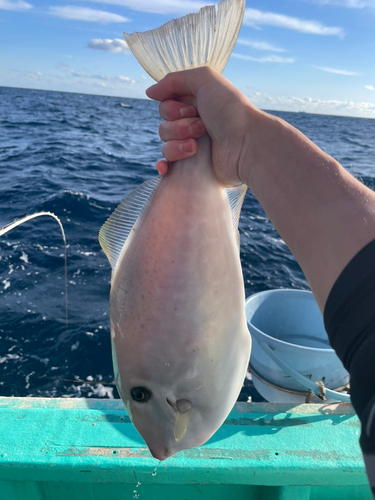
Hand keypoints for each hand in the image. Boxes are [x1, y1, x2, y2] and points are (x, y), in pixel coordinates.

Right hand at [146, 66, 261, 186]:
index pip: (165, 106)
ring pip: (165, 146)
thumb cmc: (230, 111)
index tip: (192, 108)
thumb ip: (174, 80)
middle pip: (163, 126)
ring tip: (198, 146)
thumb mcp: (205, 80)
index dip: (172, 108)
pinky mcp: (193, 169)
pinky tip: (167, 168)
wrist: (247, 145)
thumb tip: (150, 92)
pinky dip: (164, 166)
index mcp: (195, 106)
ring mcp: (192, 149)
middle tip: (201, 126)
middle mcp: (192, 126)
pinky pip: (168, 168)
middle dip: (178, 126)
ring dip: (178, 144)